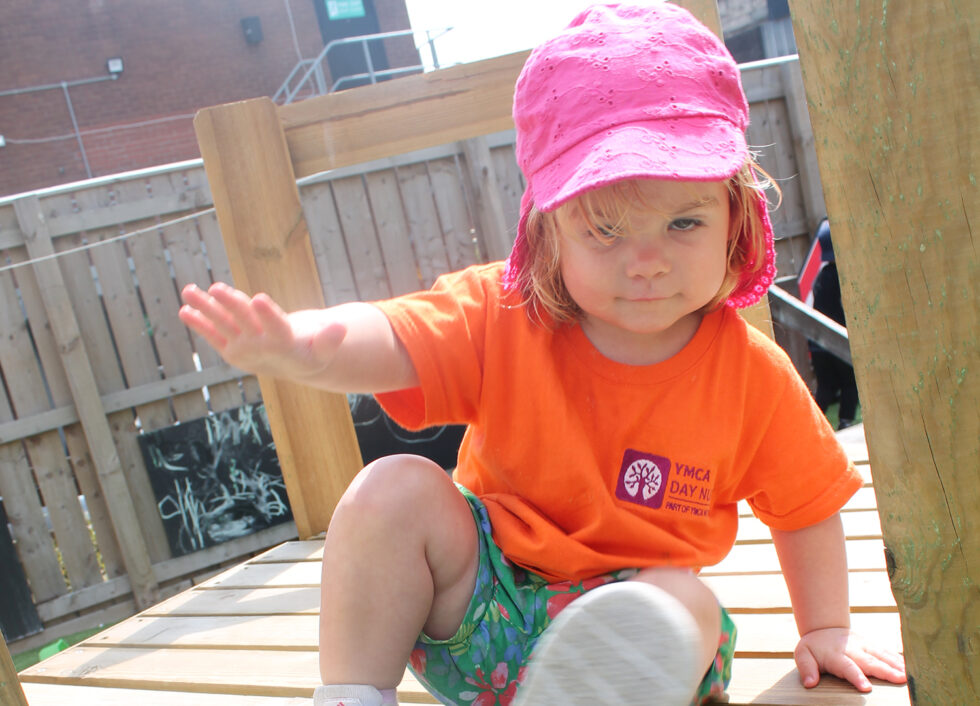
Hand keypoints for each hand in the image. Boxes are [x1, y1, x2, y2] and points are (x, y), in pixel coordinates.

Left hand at [179, 282, 344, 379]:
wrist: (290, 369)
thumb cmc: (311, 353)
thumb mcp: (324, 350)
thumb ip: (331, 339)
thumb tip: (340, 326)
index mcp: (284, 345)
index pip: (275, 327)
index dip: (267, 313)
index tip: (257, 298)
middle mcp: (259, 347)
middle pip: (244, 322)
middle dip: (230, 304)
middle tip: (216, 288)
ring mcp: (241, 348)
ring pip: (222, 325)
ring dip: (204, 308)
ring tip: (188, 291)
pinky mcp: (229, 349)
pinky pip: (212, 335)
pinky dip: (198, 323)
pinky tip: (184, 309)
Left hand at [794, 627, 905, 691]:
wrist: (823, 626)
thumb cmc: (814, 646)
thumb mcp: (803, 654)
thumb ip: (806, 668)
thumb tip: (810, 683)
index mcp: (836, 655)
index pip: (847, 667)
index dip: (857, 677)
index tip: (866, 687)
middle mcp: (852, 649)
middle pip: (870, 661)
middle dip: (885, 671)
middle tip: (900, 680)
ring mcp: (863, 645)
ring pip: (881, 655)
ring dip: (896, 665)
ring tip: (909, 675)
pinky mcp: (870, 644)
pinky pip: (885, 651)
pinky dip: (897, 658)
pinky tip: (910, 666)